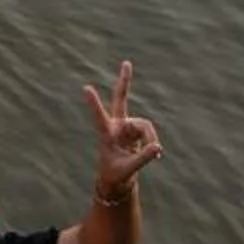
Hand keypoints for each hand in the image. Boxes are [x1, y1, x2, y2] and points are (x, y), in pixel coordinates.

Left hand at [85, 59, 161, 199]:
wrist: (118, 180)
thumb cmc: (116, 175)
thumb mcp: (128, 169)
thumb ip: (143, 158)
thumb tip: (157, 146)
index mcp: (106, 134)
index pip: (99, 116)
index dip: (94, 103)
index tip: (85, 88)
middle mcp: (117, 126)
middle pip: (122, 99)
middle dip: (125, 82)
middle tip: (126, 63)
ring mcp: (127, 127)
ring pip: (145, 125)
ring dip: (151, 138)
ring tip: (155, 154)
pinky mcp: (136, 132)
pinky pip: (150, 133)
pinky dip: (154, 143)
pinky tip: (156, 154)